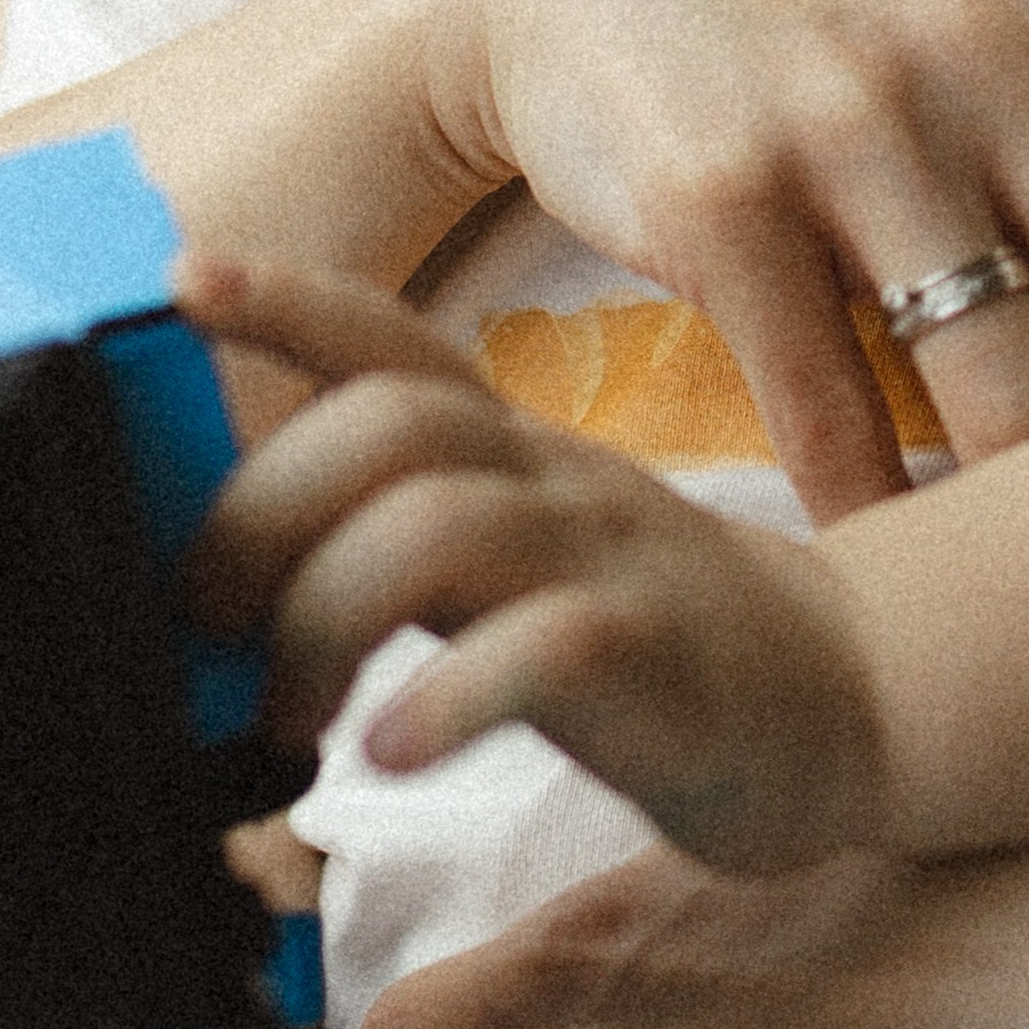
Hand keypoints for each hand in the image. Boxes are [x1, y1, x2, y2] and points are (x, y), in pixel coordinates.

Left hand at [181, 257, 884, 870]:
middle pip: (384, 427)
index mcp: (510, 446)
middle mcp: (551, 478)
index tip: (178, 274)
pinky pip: (538, 653)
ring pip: (439, 527)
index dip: (285, 299)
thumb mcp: (519, 552)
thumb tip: (225, 565)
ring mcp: (609, 559)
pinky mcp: (658, 660)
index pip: (388, 339)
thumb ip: (395, 536)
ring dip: (322, 618)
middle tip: (202, 621)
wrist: (850, 691)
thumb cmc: (644, 627)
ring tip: (287, 719)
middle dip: (258, 511)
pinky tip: (387, 754)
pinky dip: (441, 701)